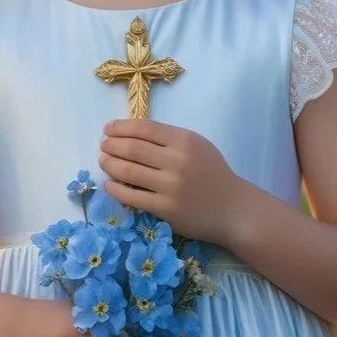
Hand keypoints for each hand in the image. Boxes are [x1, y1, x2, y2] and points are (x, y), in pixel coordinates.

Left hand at [98, 117, 244, 245]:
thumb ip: (169, 139)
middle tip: (103, 145)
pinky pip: (131, 197)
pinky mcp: (165, 209)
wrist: (233, 208)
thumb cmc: (213, 173)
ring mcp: (170, 186)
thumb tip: (131, 134)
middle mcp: (176, 161)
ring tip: (103, 161)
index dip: (121, 127)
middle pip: (132, 148)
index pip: (144, 128)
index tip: (108, 129)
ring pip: (128, 171)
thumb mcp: (197, 145)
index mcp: (184, 140)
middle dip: (111, 145)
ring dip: (109, 164)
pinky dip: (115, 189)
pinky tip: (109, 184)